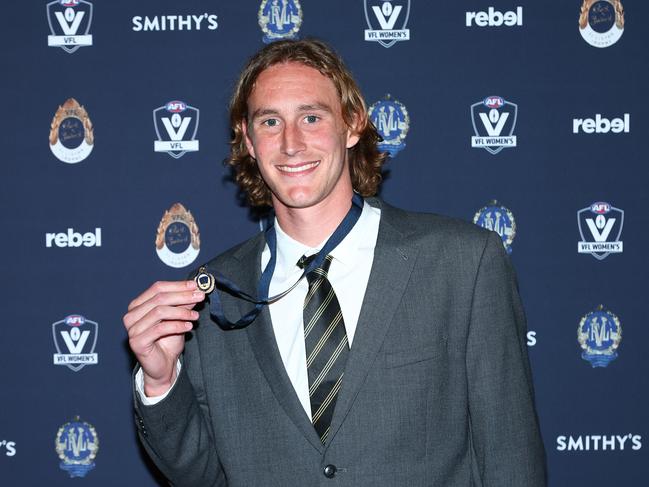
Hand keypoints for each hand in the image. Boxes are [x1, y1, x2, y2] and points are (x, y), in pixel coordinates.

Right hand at [123, 280, 204, 395]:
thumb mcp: (178, 318)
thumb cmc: (168, 341)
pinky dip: (177, 325)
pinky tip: (188, 326)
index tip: (196, 286)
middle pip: (159, 298)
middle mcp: (131, 315)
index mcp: (138, 305)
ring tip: (196, 316)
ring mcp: (132, 329)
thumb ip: (183, 304)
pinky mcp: (137, 342)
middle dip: (183, 296)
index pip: (157, 288)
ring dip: (181, 311)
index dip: (178, 285)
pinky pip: (160, 329)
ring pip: (159, 311)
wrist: (163, 367)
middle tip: (200, 297)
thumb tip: (194, 289)